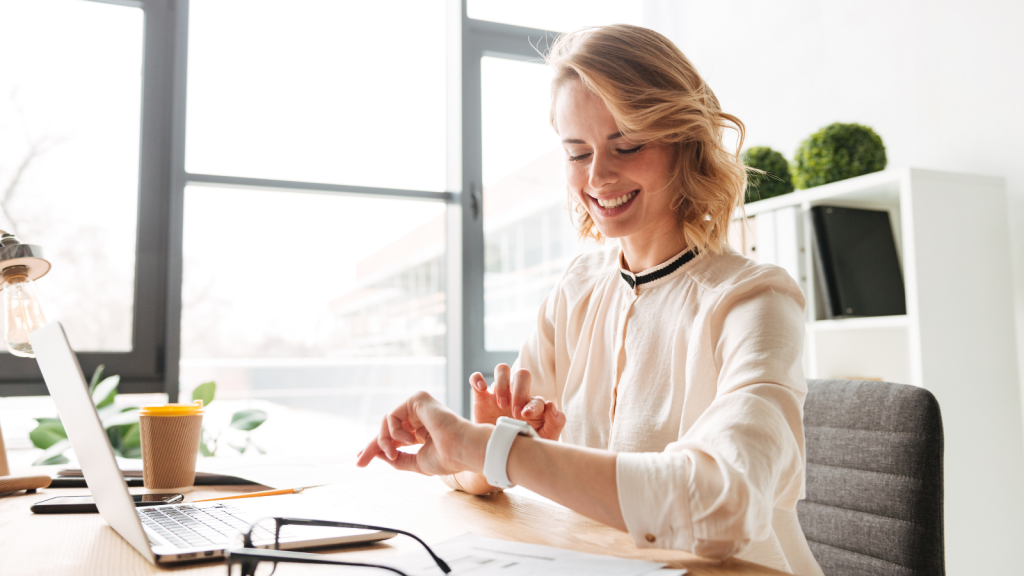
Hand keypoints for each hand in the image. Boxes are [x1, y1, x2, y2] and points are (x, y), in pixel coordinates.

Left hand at [355, 392, 488, 476]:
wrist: (462, 449)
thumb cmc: (447, 457)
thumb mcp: (415, 463)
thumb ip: (397, 458)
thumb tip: (378, 453)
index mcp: (421, 432)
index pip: (394, 437)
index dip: (377, 447)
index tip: (361, 460)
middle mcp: (419, 417)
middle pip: (387, 428)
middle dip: (372, 445)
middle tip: (359, 461)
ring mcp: (419, 407)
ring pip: (386, 422)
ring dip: (384, 441)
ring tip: (392, 454)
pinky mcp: (418, 399)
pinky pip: (392, 416)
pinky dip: (394, 431)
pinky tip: (409, 439)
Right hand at [469, 364, 565, 440]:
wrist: (499, 458)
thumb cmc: (524, 447)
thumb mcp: (544, 439)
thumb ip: (555, 423)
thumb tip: (551, 406)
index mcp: (534, 407)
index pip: (538, 398)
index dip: (533, 404)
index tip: (524, 416)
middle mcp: (517, 397)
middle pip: (522, 375)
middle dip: (519, 391)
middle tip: (515, 413)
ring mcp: (499, 395)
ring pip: (502, 370)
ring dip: (502, 384)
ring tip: (501, 404)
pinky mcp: (481, 399)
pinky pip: (477, 379)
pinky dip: (477, 378)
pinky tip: (481, 388)